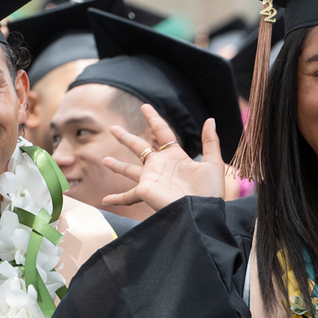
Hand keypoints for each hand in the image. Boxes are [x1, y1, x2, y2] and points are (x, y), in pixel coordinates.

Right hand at [102, 104, 225, 211]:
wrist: (203, 211)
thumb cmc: (210, 190)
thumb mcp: (213, 163)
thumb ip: (210, 142)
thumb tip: (209, 119)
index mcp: (175, 157)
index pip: (161, 132)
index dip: (153, 119)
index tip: (144, 106)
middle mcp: (160, 166)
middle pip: (139, 147)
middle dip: (125, 138)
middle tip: (113, 129)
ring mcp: (151, 179)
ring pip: (129, 170)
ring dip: (116, 165)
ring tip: (104, 160)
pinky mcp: (145, 191)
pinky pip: (128, 195)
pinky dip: (117, 199)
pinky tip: (105, 201)